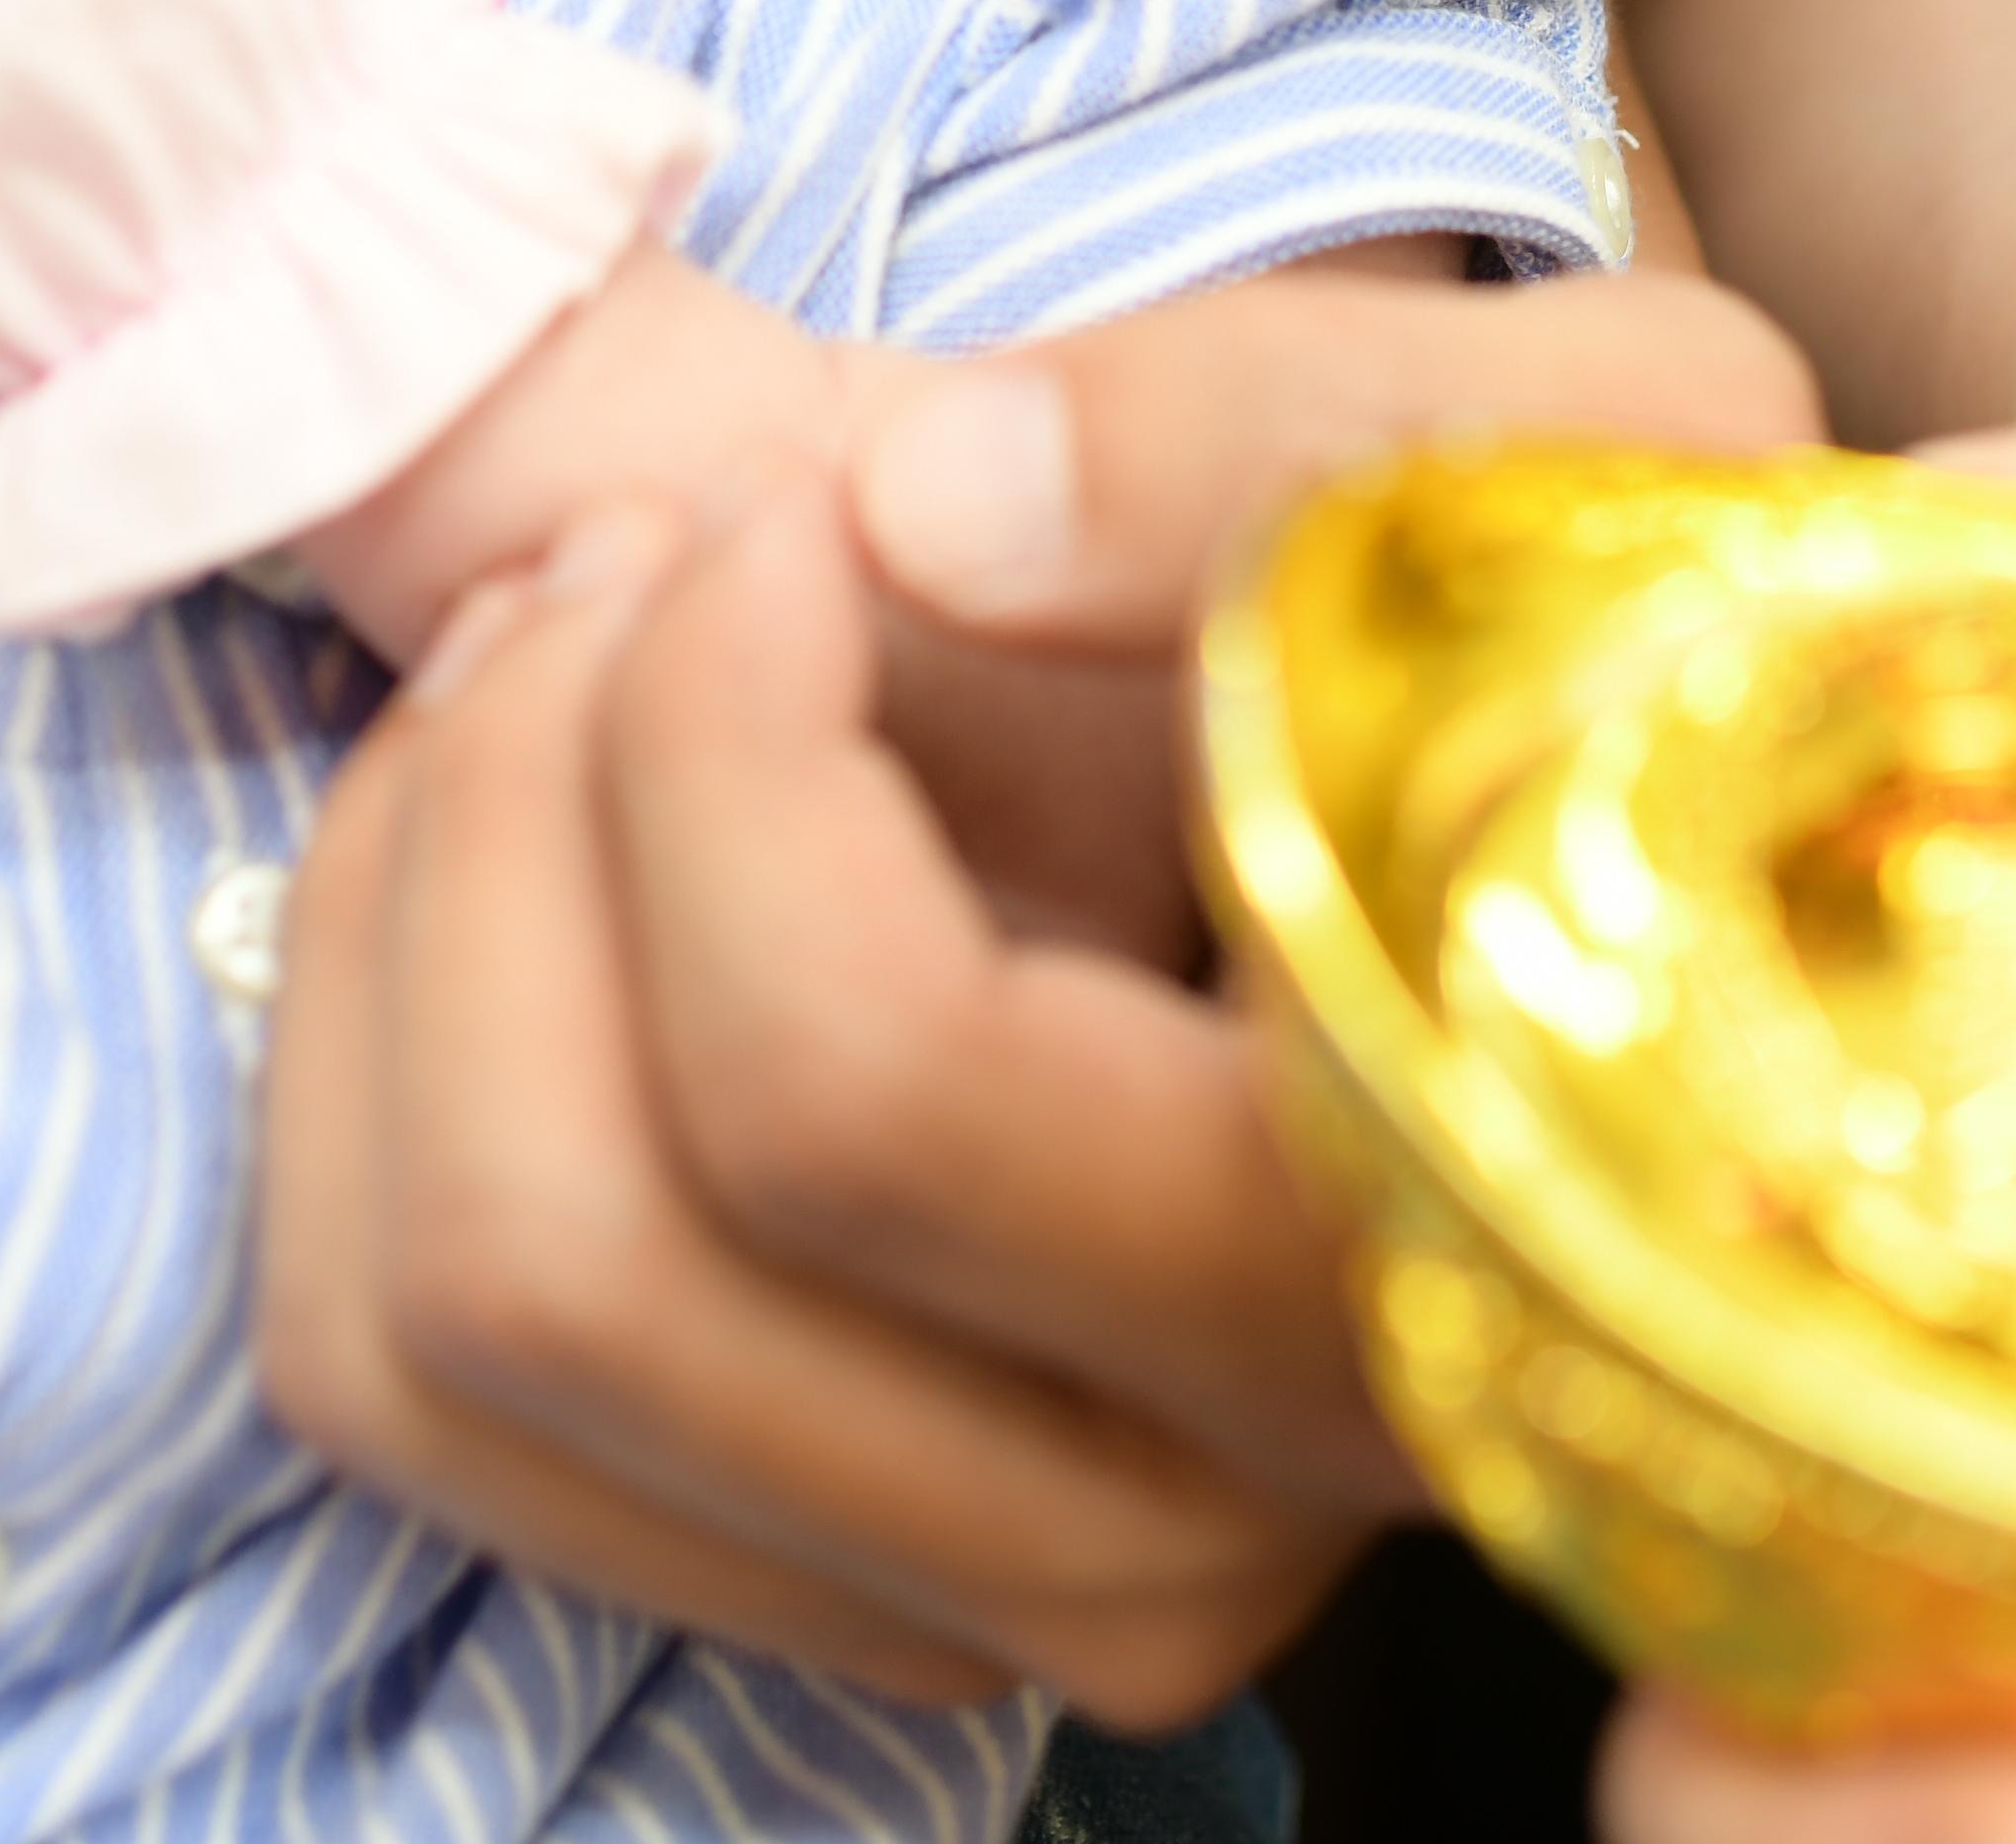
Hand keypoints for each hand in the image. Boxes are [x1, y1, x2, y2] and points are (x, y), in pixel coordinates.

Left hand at [253, 261, 1820, 1715]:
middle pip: (576, 1249)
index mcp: (1407, 1253)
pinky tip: (526, 827)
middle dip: (514, 802)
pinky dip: (369, 1058)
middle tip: (631, 553)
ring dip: (412, 917)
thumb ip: (1290, 422)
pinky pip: (391, 1386)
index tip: (802, 511)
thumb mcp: (1598, 427)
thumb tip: (921, 511)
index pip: (857, 1085)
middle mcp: (1204, 1516)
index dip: (721, 732)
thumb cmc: (1617, 624)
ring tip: (554, 646)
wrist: (1647, 819)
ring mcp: (1006, 1593)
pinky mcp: (837, 1589)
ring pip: (441, 1338)